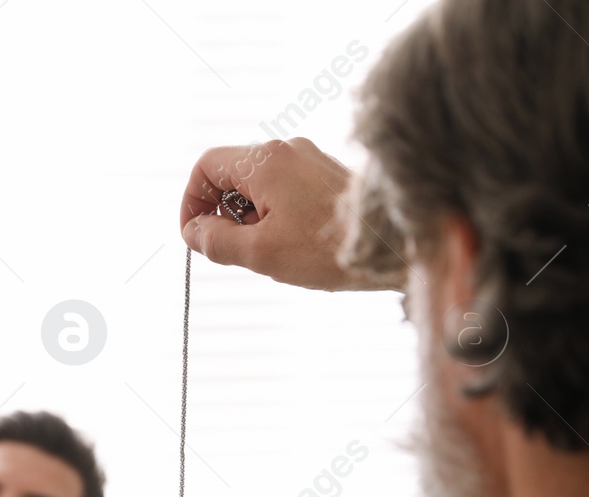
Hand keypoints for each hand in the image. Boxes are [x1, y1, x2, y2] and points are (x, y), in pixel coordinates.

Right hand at [179, 137, 403, 291]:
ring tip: (264, 249)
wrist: (397, 243)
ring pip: (257, 183)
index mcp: (265, 161)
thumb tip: (193, 232)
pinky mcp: (325, 174)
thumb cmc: (329, 248)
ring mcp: (309, 159)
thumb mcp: (260, 253)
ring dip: (247, 215)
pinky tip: (289, 241)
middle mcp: (286, 150)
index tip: (195, 235)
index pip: (206, 166)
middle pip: (231, 173)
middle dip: (220, 211)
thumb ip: (216, 241)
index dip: (191, 201)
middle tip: (228, 249)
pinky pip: (283, 188)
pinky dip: (272, 212)